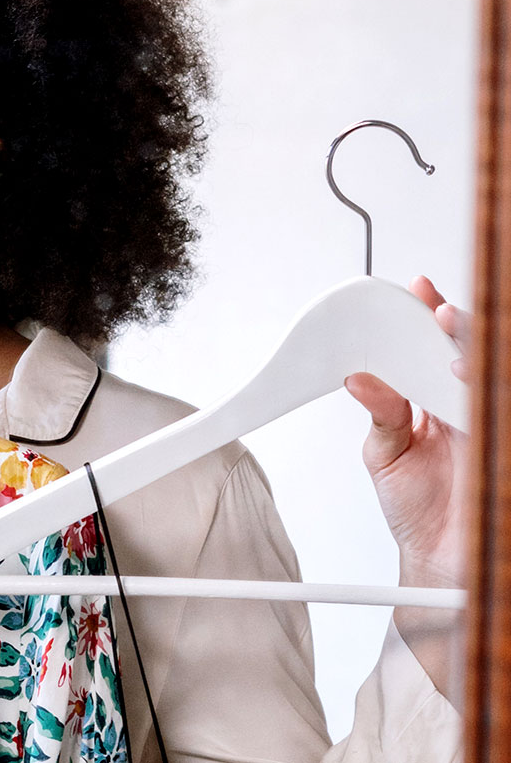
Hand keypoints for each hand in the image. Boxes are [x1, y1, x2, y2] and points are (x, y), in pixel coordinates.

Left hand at [344, 275, 470, 700]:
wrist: (438, 564)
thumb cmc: (417, 510)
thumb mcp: (386, 454)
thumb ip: (380, 412)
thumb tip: (358, 376)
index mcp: (438, 401)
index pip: (439, 348)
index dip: (431, 316)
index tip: (418, 291)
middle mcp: (469, 408)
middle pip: (474, 352)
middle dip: (457, 325)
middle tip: (437, 308)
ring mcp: (489, 425)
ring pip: (491, 373)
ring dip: (473, 349)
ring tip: (450, 332)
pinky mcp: (497, 446)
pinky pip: (496, 409)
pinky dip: (482, 388)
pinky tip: (467, 377)